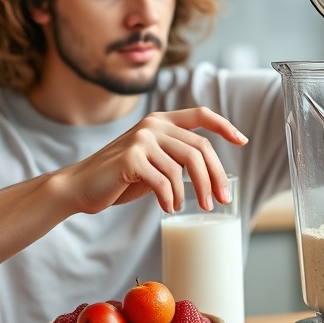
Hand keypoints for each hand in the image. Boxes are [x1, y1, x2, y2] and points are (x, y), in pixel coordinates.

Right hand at [61, 107, 247, 213]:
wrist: (80, 187)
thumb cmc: (120, 178)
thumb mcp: (153, 162)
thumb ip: (176, 157)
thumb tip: (210, 172)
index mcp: (161, 121)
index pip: (201, 114)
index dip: (225, 126)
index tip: (243, 141)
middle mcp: (153, 124)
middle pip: (199, 148)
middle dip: (215, 177)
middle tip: (221, 200)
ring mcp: (141, 138)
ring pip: (183, 167)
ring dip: (193, 192)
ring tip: (188, 208)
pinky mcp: (131, 157)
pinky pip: (164, 180)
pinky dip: (170, 198)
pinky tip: (168, 208)